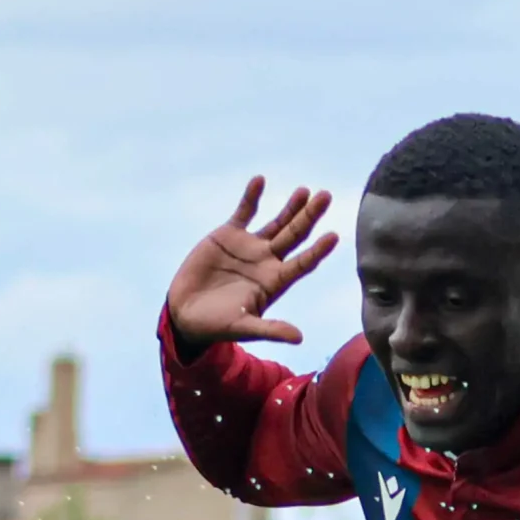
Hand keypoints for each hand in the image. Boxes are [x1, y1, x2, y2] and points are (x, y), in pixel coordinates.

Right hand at [166, 177, 338, 348]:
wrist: (186, 313)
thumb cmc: (218, 326)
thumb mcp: (244, 328)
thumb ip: (270, 330)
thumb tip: (298, 338)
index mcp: (275, 282)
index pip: (303, 263)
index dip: (318, 250)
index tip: (333, 236)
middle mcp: (267, 262)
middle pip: (295, 236)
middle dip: (310, 217)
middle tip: (325, 196)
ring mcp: (250, 246)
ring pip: (277, 222)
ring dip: (291, 207)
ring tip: (305, 191)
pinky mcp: (229, 235)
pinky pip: (245, 211)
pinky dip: (252, 196)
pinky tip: (260, 181)